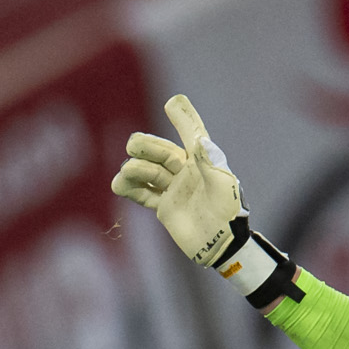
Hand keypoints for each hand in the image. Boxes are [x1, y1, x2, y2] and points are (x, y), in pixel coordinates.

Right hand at [112, 93, 249, 266]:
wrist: (221, 246)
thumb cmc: (230, 214)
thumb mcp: (224, 186)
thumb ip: (210, 162)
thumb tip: (199, 140)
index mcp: (203, 161)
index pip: (191, 133)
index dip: (183, 117)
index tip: (173, 102)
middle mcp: (185, 171)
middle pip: (158, 149)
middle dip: (145, 145)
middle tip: (134, 147)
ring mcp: (172, 188)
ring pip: (146, 170)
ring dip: (134, 170)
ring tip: (126, 177)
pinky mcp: (163, 207)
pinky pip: (141, 193)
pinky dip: (128, 188)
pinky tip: (118, 185)